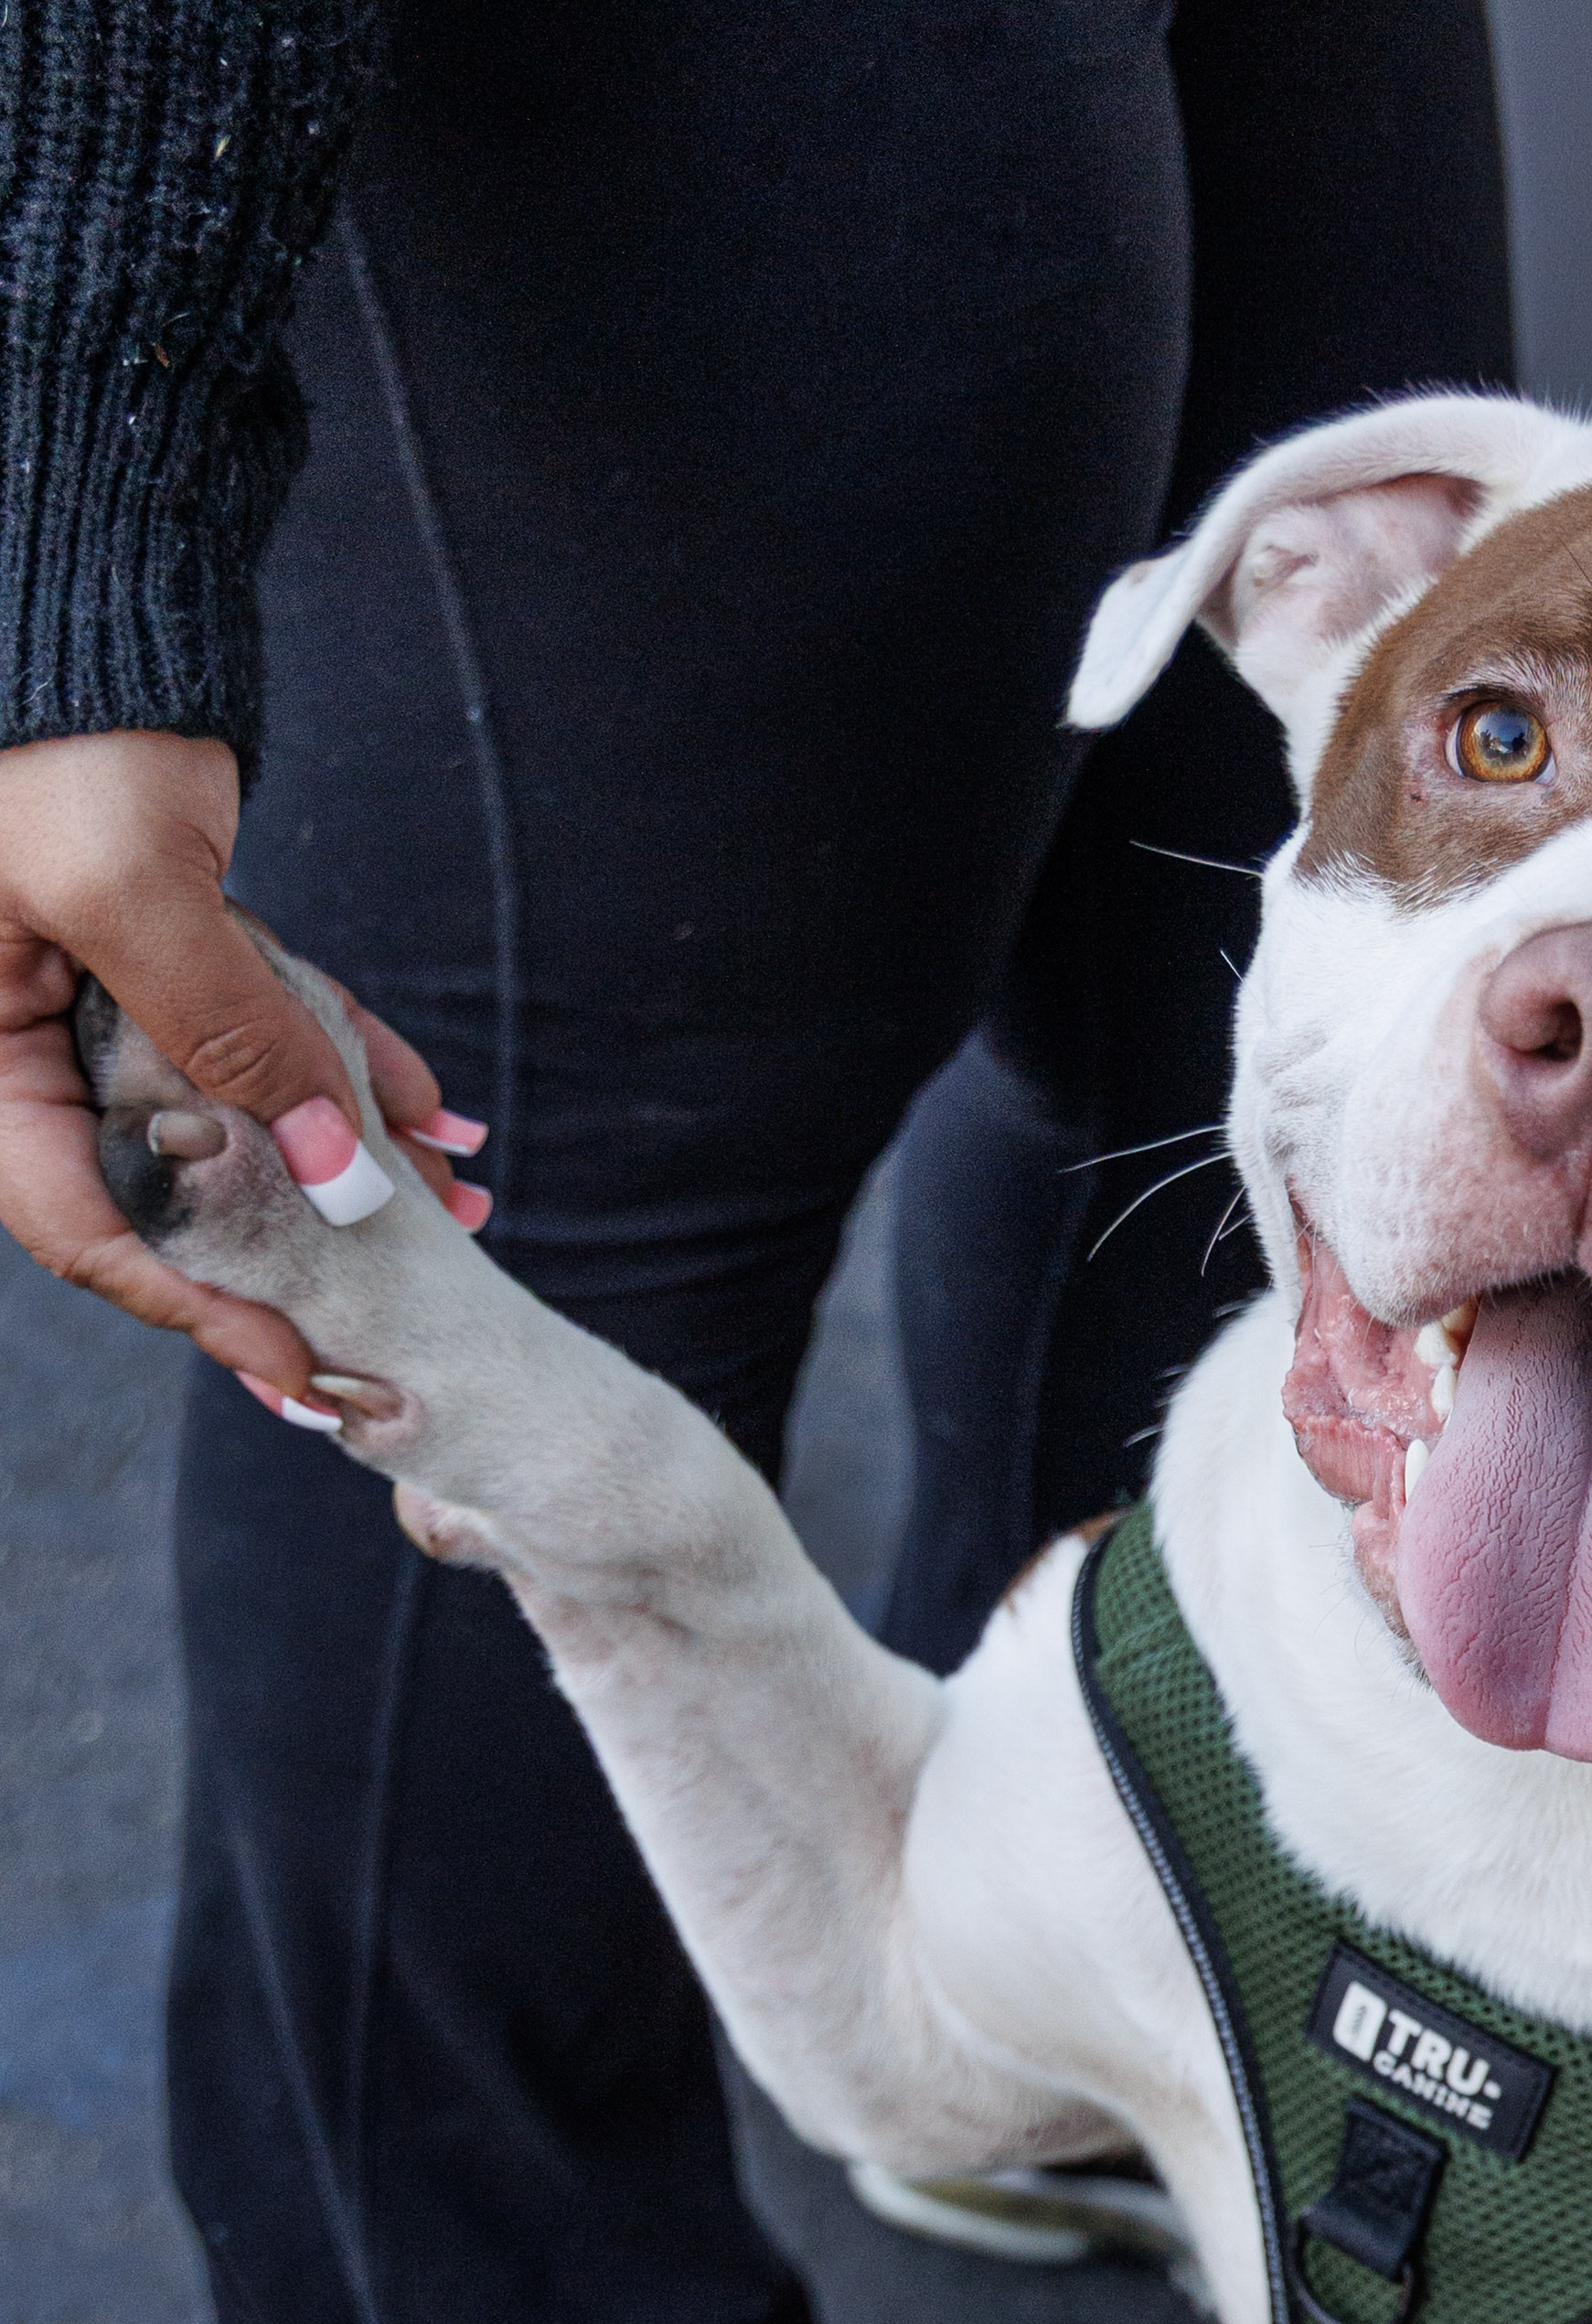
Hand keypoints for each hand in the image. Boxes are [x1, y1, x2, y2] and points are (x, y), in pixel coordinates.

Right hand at [0, 732, 478, 1395]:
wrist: (95, 591)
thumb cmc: (63, 729)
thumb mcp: (131, 892)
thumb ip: (230, 1034)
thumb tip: (335, 1176)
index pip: (82, 1227)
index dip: (195, 1309)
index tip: (301, 1371)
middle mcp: (33, 1044)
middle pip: (169, 1194)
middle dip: (298, 1250)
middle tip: (403, 1324)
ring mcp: (103, 1000)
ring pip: (235, 1120)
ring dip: (348, 1165)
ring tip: (458, 1206)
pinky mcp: (171, 954)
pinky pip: (265, 1039)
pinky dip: (348, 1073)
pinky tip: (438, 1114)